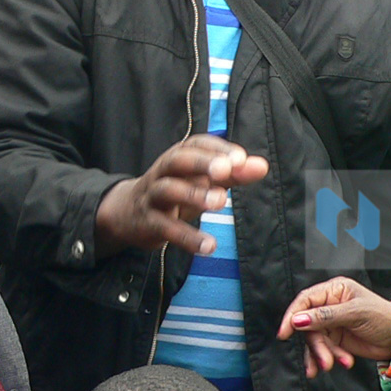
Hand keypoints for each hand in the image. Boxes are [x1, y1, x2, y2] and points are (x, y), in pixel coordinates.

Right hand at [95, 135, 267, 257]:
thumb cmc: (176, 190)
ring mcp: (152, 196)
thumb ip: (233, 173)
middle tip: (226, 170)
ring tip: (220, 202)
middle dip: (201, 163)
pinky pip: (165, 227)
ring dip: (193, 194)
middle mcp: (163, 171)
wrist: (128, 213)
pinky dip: (187, 237)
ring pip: (168, 189)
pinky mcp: (148, 222)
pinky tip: (209, 246)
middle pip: (178, 160)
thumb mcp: (203, 180)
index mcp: (180, 156)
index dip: (218, 149)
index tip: (240, 158)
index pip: (197, 144)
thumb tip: (262, 166)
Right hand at [278, 277, 390, 375]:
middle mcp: (330, 305)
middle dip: (316, 344)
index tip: (284, 332)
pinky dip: (326, 358)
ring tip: (332, 364)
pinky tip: (335, 365)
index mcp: (334, 290)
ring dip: (322, 354)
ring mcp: (331, 323)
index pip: (306, 300)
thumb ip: (325, 316)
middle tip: (324, 359)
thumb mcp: (354, 313)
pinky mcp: (335, 339)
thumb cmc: (382, 317)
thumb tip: (299, 320)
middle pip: (308, 324)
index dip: (292, 315)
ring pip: (315, 340)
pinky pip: (323, 349)